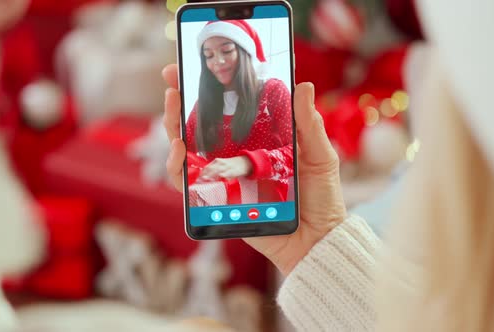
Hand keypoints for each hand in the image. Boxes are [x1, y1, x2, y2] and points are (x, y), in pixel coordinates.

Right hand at [162, 64, 346, 274]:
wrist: (316, 239)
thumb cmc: (320, 197)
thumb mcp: (319, 156)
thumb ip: (308, 125)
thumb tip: (303, 86)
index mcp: (257, 140)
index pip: (227, 109)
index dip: (209, 88)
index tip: (195, 64)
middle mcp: (236, 156)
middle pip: (199, 126)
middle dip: (181, 102)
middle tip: (174, 79)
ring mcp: (224, 177)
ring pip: (186, 151)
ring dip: (172, 129)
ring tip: (172, 110)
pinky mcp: (216, 200)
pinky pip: (188, 184)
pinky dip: (177, 168)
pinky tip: (178, 151)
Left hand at [199, 156, 252, 181]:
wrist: (244, 162)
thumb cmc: (231, 164)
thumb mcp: (221, 164)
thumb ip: (214, 169)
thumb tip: (205, 176)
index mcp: (217, 161)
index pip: (207, 167)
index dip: (202, 173)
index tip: (198, 179)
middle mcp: (221, 163)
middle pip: (211, 169)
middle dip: (205, 175)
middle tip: (200, 180)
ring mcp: (227, 167)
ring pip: (217, 171)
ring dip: (211, 176)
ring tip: (206, 180)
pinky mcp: (233, 171)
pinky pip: (226, 174)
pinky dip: (222, 177)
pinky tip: (218, 180)